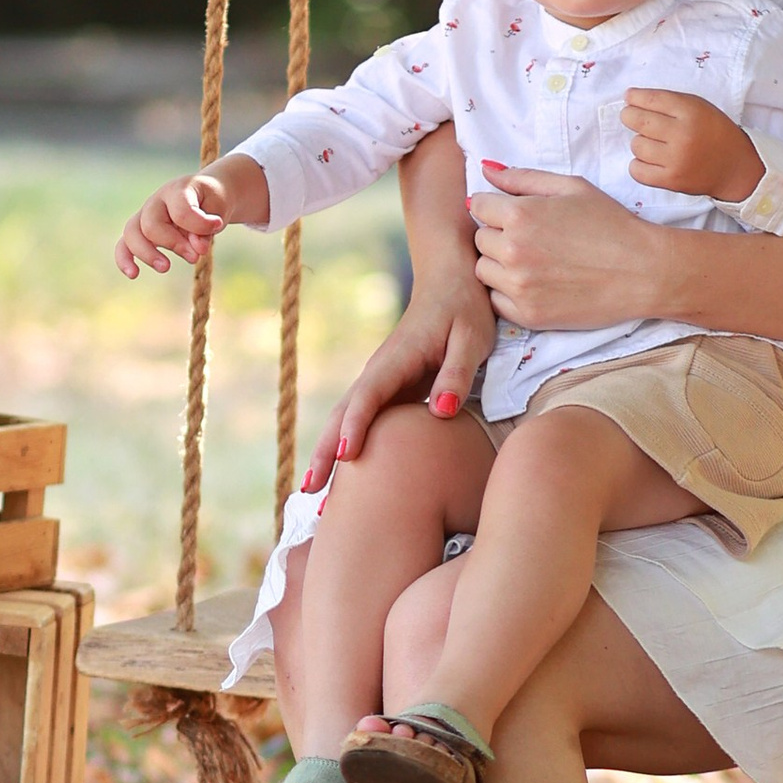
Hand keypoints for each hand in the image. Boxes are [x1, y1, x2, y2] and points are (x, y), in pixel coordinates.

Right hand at [115, 154, 266, 279]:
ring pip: (132, 234)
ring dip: (147, 254)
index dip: (198, 224)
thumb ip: (207, 227)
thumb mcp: (218, 207)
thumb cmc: (212, 200)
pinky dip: (125, 259)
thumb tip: (197, 249)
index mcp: (177, 190)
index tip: (217, 226)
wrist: (207, 195)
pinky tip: (134, 274)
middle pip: (152, 225)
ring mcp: (145, 215)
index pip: (181, 211)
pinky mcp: (140, 231)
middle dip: (174, 245)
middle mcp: (156, 201)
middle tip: (195, 257)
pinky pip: (124, 245)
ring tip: (165, 267)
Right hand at [302, 253, 497, 487]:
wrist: (449, 282)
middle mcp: (378, 373)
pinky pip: (360, 423)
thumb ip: (456, 375)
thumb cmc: (464, 310)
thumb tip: (440, 413)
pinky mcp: (387, 392)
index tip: (344, 455)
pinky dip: (345, 448)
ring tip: (315, 500)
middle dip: (325, 452)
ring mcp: (379, 383)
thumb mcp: (470, 338)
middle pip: (343, 415)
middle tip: (311, 492)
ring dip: (328, 456)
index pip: (368, 396)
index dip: (355, 425)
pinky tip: (343, 480)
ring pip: (345, 422)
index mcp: (396, 360)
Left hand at [471, 165, 675, 331]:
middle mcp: (512, 250)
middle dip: (499, 235)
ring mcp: (518, 286)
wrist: (643, 271)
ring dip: (500, 265)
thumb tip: (486, 169)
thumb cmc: (611, 224)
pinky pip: (496, 301)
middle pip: (479, 239)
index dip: (496, 207)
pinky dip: (509, 293)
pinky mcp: (528, 315)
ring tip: (536, 262)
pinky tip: (538, 284)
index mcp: (519, 214)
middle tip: (534, 239)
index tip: (518, 215)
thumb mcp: (571, 188)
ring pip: (484, 270)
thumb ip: (523, 178)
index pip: (478, 206)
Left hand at [622, 88, 763, 203]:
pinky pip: (637, 171)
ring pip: (636, 145)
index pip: (651, 99)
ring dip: (640, 142)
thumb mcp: (699, 107)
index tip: (629, 97)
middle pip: (638, 120)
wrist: (734, 166)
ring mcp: (676, 159)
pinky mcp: (671, 180)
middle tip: (632, 117)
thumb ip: (669, 101)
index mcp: (691, 111)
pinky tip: (650, 160)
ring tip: (652, 143)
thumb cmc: (713, 132)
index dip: (634, 97)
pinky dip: (638, 165)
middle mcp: (683, 134)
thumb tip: (631, 98)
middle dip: (629, 116)